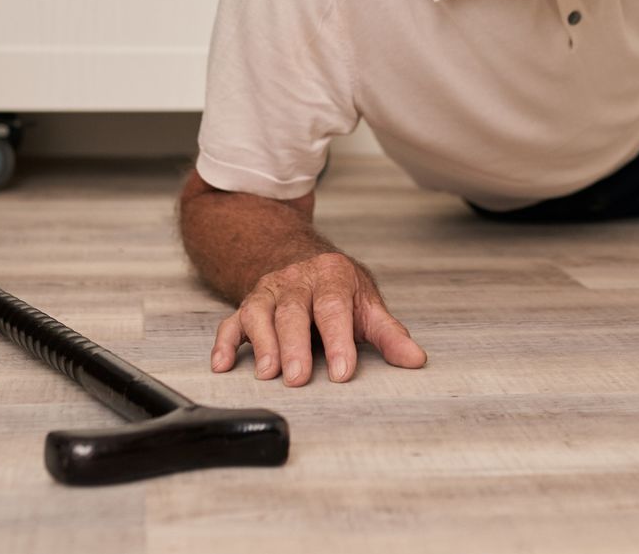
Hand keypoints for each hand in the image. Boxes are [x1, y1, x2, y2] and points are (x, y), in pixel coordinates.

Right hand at [211, 251, 426, 385]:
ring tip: (267, 373)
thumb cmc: (339, 290)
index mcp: (332, 276)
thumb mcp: (367, 305)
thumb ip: (389, 334)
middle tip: (298, 378)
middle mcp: (297, 280)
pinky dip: (224, 343)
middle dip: (295, 346)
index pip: (334, 308)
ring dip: (262, 343)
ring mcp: (269, 291)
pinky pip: (231, 322)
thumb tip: (416, 359)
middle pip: (294, 312)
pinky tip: (222, 364)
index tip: (342, 372)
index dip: (338, 340)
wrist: (303, 261)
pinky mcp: (247, 305)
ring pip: (260, 313)